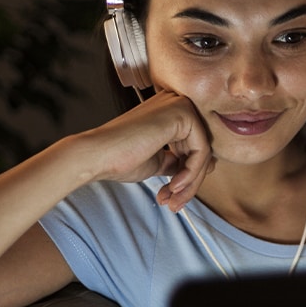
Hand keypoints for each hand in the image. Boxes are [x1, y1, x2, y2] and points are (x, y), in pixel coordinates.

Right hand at [82, 89, 215, 211]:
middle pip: (200, 149)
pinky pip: (202, 150)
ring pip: (204, 152)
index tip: (174, 196)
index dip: (187, 175)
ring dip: (191, 182)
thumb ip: (180, 160)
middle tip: (176, 204)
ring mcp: (180, 105)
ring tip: (173, 200)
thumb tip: (207, 165)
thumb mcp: (158, 161)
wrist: (97, 155)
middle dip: (191, 182)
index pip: (193, 145)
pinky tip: (174, 186)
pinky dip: (191, 174)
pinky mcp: (183, 113)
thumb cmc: (120, 159)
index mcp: (169, 111)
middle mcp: (176, 102)